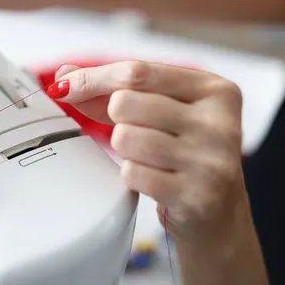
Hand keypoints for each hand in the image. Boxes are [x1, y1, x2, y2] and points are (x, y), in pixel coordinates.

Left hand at [47, 61, 246, 240]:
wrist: (217, 212)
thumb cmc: (183, 152)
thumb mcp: (159, 112)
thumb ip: (112, 89)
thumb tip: (66, 74)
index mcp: (214, 91)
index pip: (138, 72)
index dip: (93, 78)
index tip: (64, 87)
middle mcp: (219, 123)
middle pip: (125, 103)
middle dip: (116, 120)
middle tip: (136, 134)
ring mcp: (211, 161)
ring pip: (124, 138)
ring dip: (124, 150)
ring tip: (147, 158)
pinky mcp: (196, 197)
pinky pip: (132, 173)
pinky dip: (131, 175)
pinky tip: (152, 178)